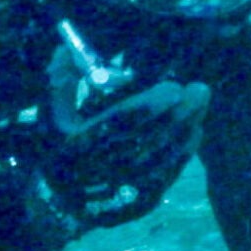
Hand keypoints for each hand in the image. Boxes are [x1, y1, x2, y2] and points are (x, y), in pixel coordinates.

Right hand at [39, 71, 210, 229]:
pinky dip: (183, 153)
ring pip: (163, 157)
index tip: (173, 88)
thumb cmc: (59, 149)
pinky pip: (168, 174)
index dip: (149, 106)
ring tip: (200, 105)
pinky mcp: (141, 201)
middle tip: (199, 90)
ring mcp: (125, 189)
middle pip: (149, 139)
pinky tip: (194, 132)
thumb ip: (60, 82)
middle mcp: (103, 169)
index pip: (119, 124)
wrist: (62, 202)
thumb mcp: (50, 116)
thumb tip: (66, 48)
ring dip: (186, 129)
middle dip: (179, 113)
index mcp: (78, 146)